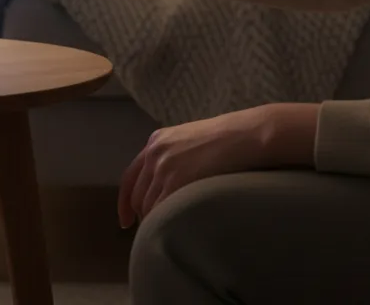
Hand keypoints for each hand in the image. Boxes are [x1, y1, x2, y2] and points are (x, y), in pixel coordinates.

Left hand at [117, 103, 319, 226]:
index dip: (125, 202)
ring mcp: (163, 166)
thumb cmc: (227, 141)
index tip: (125, 221)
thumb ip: (174, 158)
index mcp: (156, 140)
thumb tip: (169, 186)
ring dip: (155, 222)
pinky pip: (161, 210)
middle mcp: (154, 152)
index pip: (130, 176)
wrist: (244, 135)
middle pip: (137, 195)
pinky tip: (174, 231)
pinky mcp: (175, 180)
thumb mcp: (191, 142)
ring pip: (148, 206)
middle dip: (142, 216)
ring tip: (170, 234)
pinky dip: (164, 224)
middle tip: (154, 232)